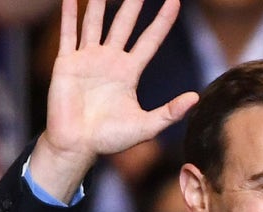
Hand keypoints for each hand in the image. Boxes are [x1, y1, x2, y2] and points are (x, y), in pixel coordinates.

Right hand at [30, 0, 197, 201]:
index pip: (150, 39)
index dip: (162, 20)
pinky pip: (68, 34)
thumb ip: (169, 112)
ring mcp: (87, 59)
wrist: (77, 146)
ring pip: (95, 23)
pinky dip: (68, 15)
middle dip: (132, 3)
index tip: (174, 0)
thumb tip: (196, 97)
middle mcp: (110, 61)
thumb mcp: (146, 126)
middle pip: (124, 24)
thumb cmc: (110, 139)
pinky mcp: (66, 64)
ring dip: (98, 3)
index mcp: (129, 72)